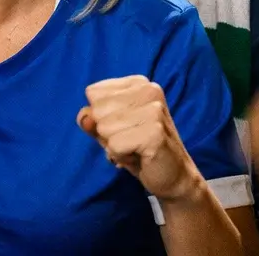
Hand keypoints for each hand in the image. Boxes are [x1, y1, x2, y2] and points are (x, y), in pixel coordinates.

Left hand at [77, 76, 201, 202]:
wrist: (173, 175)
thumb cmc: (138, 149)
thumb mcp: (109, 130)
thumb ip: (91, 119)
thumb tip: (84, 117)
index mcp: (137, 83)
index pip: (93, 93)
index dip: (100, 116)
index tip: (123, 127)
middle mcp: (148, 89)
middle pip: (97, 110)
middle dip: (107, 133)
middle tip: (130, 140)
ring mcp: (154, 109)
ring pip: (104, 128)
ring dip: (114, 146)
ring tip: (135, 148)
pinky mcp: (155, 131)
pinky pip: (115, 145)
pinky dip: (120, 157)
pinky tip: (139, 156)